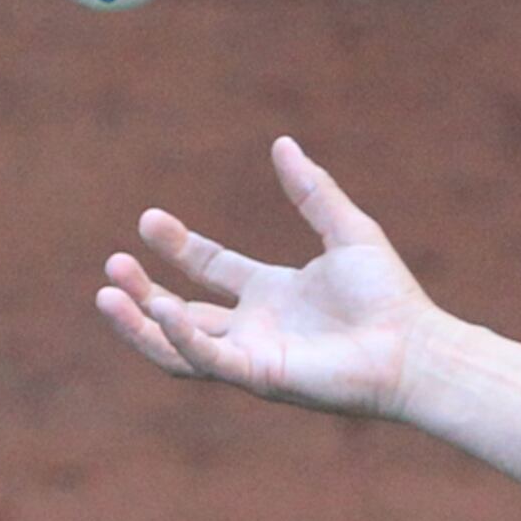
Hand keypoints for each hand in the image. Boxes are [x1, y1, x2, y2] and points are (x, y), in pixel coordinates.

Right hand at [97, 136, 447, 422]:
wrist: (413, 346)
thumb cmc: (389, 296)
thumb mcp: (346, 229)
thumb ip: (311, 190)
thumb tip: (282, 143)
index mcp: (270, 293)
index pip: (209, 269)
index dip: (176, 246)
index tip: (147, 220)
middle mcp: (254, 327)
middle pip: (181, 311)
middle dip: (142, 289)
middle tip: (113, 264)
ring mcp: (252, 356)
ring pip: (177, 345)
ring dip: (140, 323)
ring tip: (107, 295)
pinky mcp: (258, 377)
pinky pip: (207, 359)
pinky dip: (178, 336)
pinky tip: (158, 308)